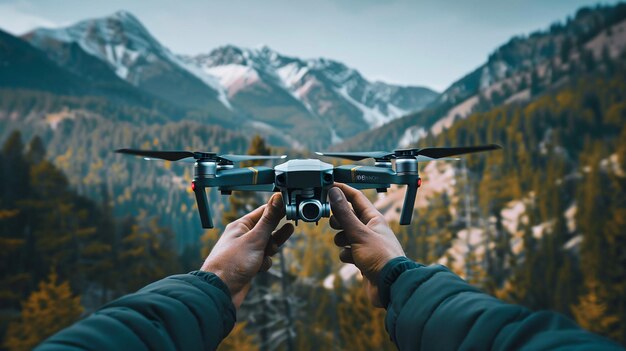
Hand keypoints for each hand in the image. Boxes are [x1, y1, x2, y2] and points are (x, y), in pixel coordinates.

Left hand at [201, 193, 292, 307]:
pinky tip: (260, 267)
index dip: (277, 209)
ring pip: (267, 245)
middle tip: (290, 226)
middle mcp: (243, 236)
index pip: (263, 212)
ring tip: (272, 249)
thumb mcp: (255, 239)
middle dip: (277, 230)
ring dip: (271, 248)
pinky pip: (264, 260)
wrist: (221, 290)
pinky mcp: (249, 265)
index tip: (291, 206)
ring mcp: (246, 251)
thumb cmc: (231, 262)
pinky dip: (265, 263)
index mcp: (241, 225)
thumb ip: (269, 220)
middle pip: (267, 228)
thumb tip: (277, 199)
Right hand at [329, 183, 404, 306]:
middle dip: (338, 220)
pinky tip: (353, 260)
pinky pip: (347, 251)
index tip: (327, 185)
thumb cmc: (381, 257)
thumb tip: (334, 192)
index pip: (355, 197)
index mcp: (373, 218)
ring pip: (345, 234)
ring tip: (348, 245)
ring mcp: (366, 244)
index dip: (342, 190)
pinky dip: (346, 254)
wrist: (391, 285)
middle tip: (335, 224)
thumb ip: (344, 213)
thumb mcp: (358, 233)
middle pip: (347, 216)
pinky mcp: (362, 258)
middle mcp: (370, 229)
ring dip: (342, 239)